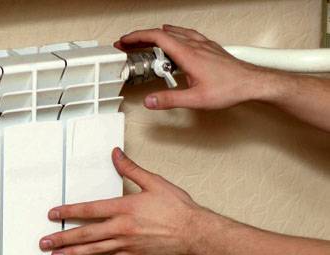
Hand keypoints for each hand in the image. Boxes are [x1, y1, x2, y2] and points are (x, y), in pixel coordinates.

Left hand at [39, 148, 206, 254]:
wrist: (194, 230)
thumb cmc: (176, 207)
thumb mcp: (153, 182)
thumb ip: (130, 169)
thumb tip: (116, 154)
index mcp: (124, 207)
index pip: (89, 210)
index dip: (69, 212)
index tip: (53, 215)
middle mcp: (121, 227)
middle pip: (86, 233)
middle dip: (62, 238)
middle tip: (44, 243)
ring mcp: (127, 243)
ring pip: (94, 250)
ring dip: (73, 254)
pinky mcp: (135, 254)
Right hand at [115, 25, 269, 109]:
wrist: (252, 83)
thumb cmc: (230, 88)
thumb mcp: (196, 100)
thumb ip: (170, 99)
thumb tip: (150, 100)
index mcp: (189, 55)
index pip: (157, 38)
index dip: (137, 37)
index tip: (125, 40)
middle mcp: (195, 46)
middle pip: (163, 33)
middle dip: (142, 37)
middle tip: (129, 44)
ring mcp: (203, 45)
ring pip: (176, 32)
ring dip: (157, 35)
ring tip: (146, 42)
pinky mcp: (210, 48)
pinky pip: (188, 35)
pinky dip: (175, 35)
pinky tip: (176, 41)